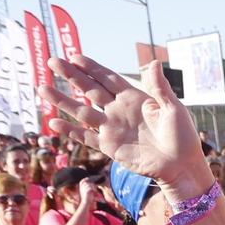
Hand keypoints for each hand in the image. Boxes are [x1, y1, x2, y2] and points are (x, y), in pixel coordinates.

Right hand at [42, 57, 208, 196]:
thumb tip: (154, 62)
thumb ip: (159, 87)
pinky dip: (70, 131)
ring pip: (81, 111)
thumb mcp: (173, 108)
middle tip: (52, 62)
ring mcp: (112, 128)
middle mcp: (119, 110)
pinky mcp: (110, 147)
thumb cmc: (182, 137)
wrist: (181, 167)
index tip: (74, 56)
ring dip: (62, 101)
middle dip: (71, 76)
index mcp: (135, 98)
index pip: (108, 78)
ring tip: (42, 89)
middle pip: (89, 89)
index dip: (91, 68)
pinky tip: (53, 124)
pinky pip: (86, 137)